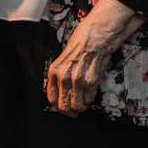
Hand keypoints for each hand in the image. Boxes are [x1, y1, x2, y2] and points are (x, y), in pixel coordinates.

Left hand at [43, 0, 141, 116]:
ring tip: (84, 102)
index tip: (63, 106)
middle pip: (63, 106)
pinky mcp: (91, 82)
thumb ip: (59, 75)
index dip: (58, 106)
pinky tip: (91, 93)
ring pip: (77, 107)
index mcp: (54, 71)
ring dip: (81, 107)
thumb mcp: (63, 58)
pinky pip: (89, 100)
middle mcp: (63, 78)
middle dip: (69, 111)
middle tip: (75, 109)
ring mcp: (77, 81)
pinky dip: (90, 100)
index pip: (51, 98)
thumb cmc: (80, 43)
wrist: (96, 36)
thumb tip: (60, 91)